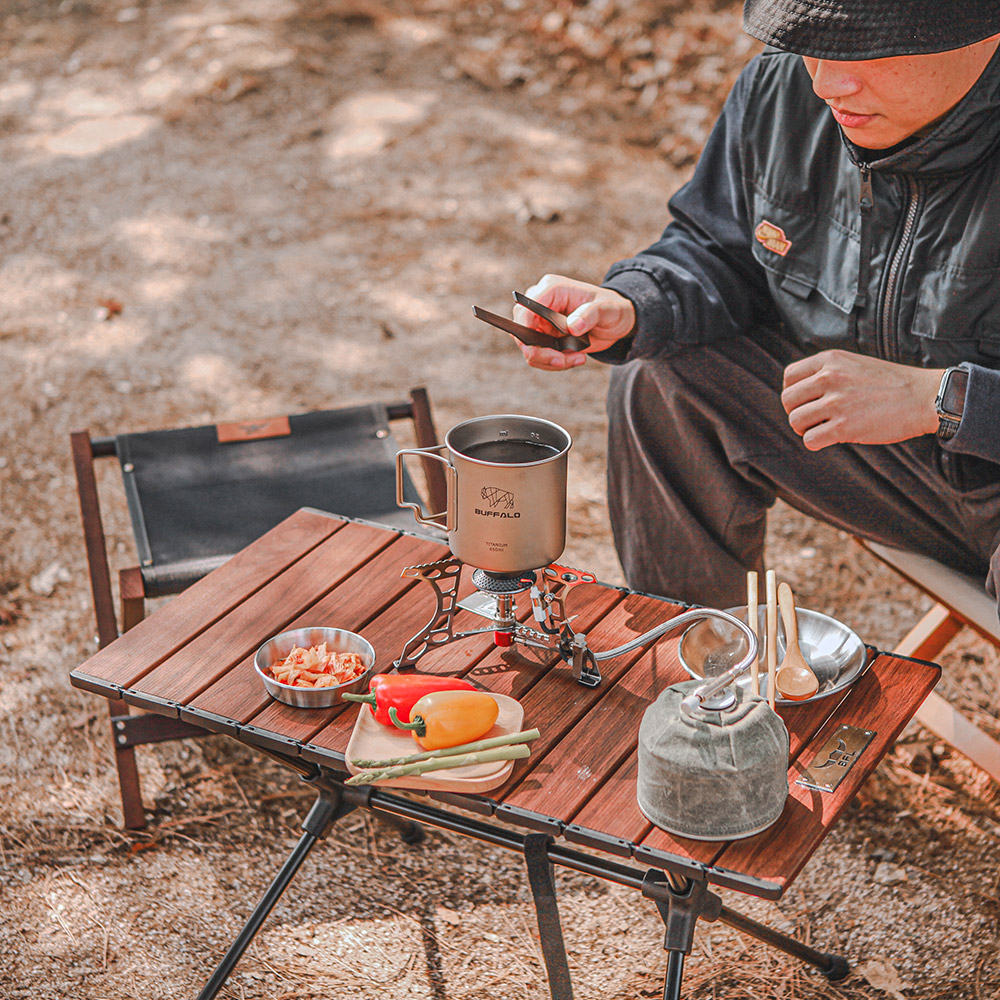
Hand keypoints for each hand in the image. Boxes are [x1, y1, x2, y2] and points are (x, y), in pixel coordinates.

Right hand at [512, 274, 635, 371]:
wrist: (615, 321)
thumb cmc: (611, 308)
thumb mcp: (607, 309)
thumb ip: (590, 314)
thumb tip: (572, 326)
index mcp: (552, 289)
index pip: (526, 307)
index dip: (525, 327)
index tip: (538, 347)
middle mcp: (542, 304)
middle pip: (522, 330)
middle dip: (538, 351)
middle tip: (561, 361)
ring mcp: (541, 322)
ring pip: (529, 347)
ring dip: (550, 360)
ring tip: (578, 359)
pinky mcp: (545, 337)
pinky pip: (539, 355)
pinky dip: (555, 363)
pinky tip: (576, 359)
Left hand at [781, 350, 943, 449]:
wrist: (924, 397)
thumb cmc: (890, 384)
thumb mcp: (854, 364)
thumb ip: (827, 373)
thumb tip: (799, 394)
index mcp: (830, 360)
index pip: (789, 376)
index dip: (793, 392)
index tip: (807, 401)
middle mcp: (829, 377)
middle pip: (787, 401)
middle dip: (797, 413)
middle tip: (814, 420)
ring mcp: (836, 402)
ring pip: (795, 421)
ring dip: (805, 429)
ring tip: (824, 428)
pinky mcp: (843, 427)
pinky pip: (809, 440)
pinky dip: (816, 443)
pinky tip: (831, 438)